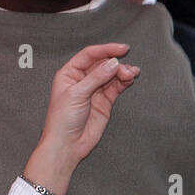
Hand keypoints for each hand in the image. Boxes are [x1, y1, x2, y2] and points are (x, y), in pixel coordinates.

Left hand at [24, 43, 139, 194]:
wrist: (67, 144)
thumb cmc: (62, 120)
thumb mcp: (77, 94)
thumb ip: (96, 78)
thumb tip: (112, 63)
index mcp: (69, 74)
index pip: (89, 55)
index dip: (105, 50)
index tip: (122, 49)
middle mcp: (81, 80)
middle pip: (102, 64)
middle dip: (116, 63)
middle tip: (127, 68)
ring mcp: (93, 90)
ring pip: (111, 75)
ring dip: (122, 72)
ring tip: (131, 74)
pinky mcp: (104, 101)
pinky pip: (116, 87)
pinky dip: (124, 82)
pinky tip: (130, 79)